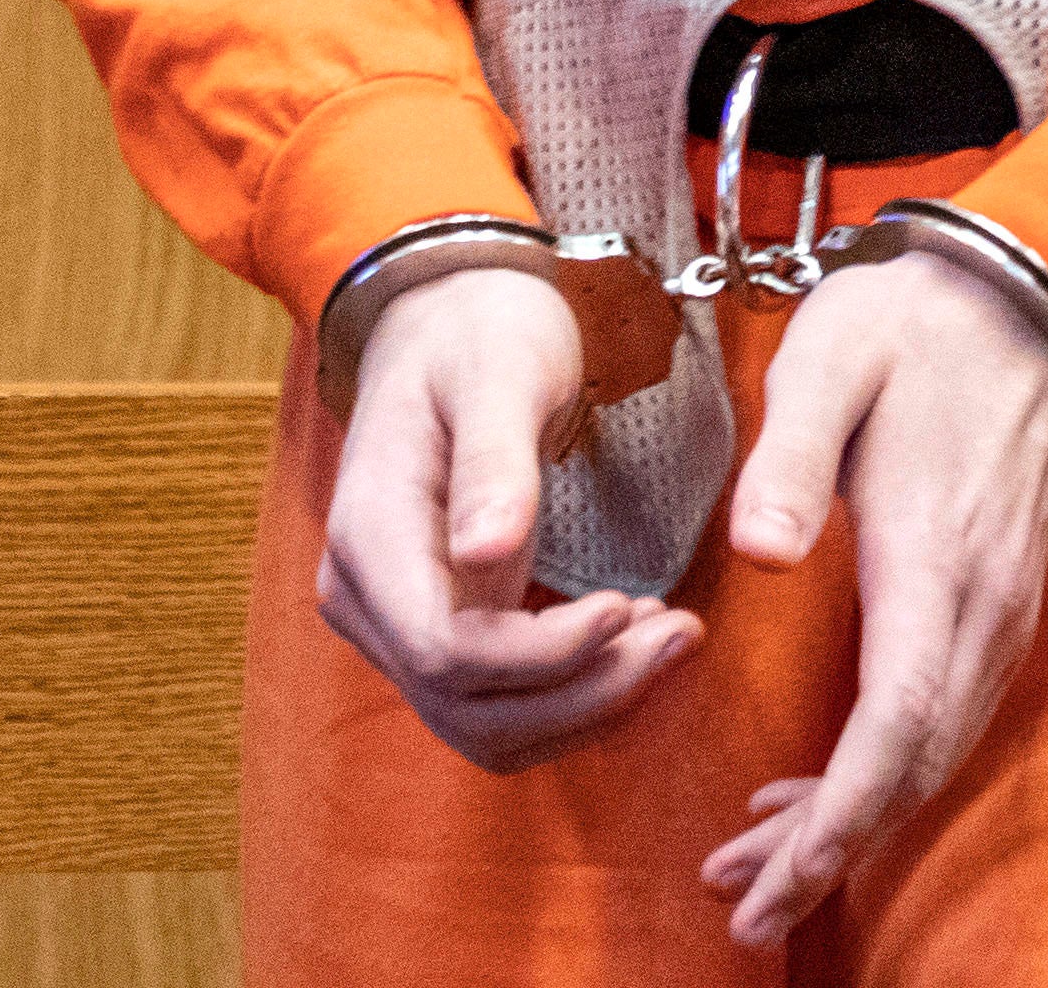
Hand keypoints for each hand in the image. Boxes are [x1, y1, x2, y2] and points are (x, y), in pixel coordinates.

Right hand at [315, 265, 699, 769]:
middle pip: (469, 709)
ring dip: (585, 703)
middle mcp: (365, 596)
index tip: (629, 604)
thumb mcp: (500, 370)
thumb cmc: (480, 330)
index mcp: (371, 535)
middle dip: (583, 690)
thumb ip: (493, 462)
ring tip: (670, 636)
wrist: (450, 320)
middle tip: (682, 632)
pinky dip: (572, 692)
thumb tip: (485, 554)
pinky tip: (633, 637)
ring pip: (485, 726)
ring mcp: (396, 621)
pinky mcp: (438, 628)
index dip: (542, 655)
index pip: (446, 652)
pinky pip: (499, 702)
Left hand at [699, 249, 1047, 944]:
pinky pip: (943, 721)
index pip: (897, 723)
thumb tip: (757, 555)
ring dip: (850, 822)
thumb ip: (790, 456)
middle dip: (830, 850)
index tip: (781, 879)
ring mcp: (998, 611)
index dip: (842, 815)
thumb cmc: (910, 326)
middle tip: (742, 908)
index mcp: (932, 555)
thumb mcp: (831, 359)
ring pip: (931, 755)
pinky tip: (816, 793)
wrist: (1022, 302)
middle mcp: (980, 605)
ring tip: (757, 867)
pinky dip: (881, 775)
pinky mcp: (995, 606)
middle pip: (914, 766)